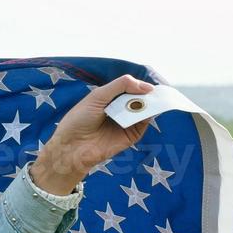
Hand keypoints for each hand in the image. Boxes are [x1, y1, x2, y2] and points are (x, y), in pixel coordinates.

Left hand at [31, 75, 156, 192]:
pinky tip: (149, 110)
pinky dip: (148, 116)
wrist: (73, 146)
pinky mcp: (131, 135)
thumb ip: (121, 86)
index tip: (149, 85)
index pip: (130, 87)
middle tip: (159, 91)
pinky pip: (143, 123)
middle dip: (148, 94)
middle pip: (140, 98)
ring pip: (144, 110)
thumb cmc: (79, 119)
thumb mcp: (98, 96)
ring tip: (156, 99)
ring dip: (151, 104)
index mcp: (110, 98)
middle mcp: (120, 109)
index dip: (140, 85)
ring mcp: (126, 122)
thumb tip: (147, 87)